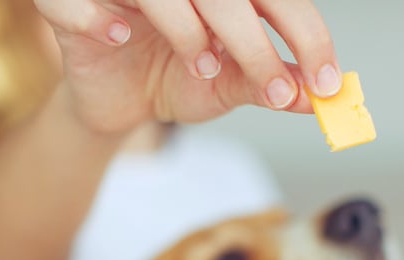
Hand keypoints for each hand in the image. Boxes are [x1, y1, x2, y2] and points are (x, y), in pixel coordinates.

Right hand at [34, 0, 342, 134]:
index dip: (306, 34)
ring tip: (201, 66)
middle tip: (276, 90)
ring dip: (188, 29)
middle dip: (255, 42)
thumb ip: (271, 86)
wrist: (116, 105)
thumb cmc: (171, 80)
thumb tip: (323, 100)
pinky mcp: (74, 7)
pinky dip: (100, 17)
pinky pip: (79, 3)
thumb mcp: (227, 86)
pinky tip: (119, 35)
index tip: (328, 83)